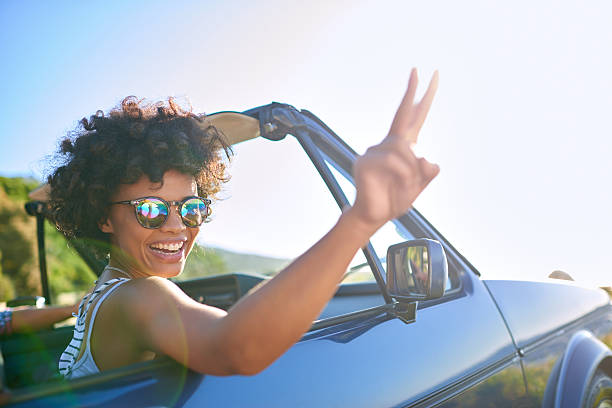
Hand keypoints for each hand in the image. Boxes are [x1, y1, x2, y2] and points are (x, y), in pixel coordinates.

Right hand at [350, 68, 439, 233]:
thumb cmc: (394, 199)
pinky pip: (392, 162)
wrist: (373, 216)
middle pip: (403, 114)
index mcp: (403, 147)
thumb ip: (427, 174)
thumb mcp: (418, 187)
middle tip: (421, 69)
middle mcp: (388, 144)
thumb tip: (429, 160)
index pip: (414, 117)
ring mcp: (375, 150)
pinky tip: (391, 184)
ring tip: (404, 186)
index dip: (421, 97)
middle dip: (414, 92)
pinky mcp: (365, 160)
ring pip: (405, 150)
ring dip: (411, 171)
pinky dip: (401, 175)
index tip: (427, 76)